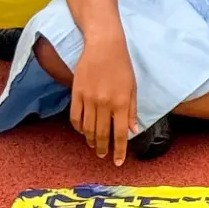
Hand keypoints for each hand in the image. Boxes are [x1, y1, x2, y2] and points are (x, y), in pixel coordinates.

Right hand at [68, 35, 137, 165]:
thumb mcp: (133, 87)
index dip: (119, 150)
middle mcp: (105, 103)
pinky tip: (82, 131)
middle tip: (103, 155)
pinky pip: (75, 117)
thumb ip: (132, 110)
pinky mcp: (76, 94)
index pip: (120, 133)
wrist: (104, 45)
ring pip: (87, 129)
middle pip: (101, 134)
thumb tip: (133, 130)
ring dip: (90, 140)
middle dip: (103, 148)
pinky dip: (79, 128)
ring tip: (93, 146)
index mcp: (121, 102)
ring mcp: (89, 99)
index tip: (118, 162)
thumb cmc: (122, 65)